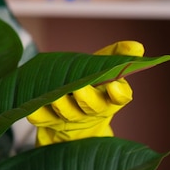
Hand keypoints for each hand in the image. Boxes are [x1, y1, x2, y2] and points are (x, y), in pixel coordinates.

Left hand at [27, 41, 144, 145]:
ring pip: (66, 112)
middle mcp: (91, 111)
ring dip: (61, 105)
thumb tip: (137, 46)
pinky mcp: (48, 121)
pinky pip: (41, 118)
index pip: (120, 98)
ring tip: (57, 95)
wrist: (70, 123)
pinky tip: (32, 107)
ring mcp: (69, 118)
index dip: (119, 94)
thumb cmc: (90, 86)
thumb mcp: (103, 68)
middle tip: (80, 89)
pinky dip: (37, 113)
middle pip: (92, 106)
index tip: (115, 86)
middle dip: (86, 98)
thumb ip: (117, 56)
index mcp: (108, 98)